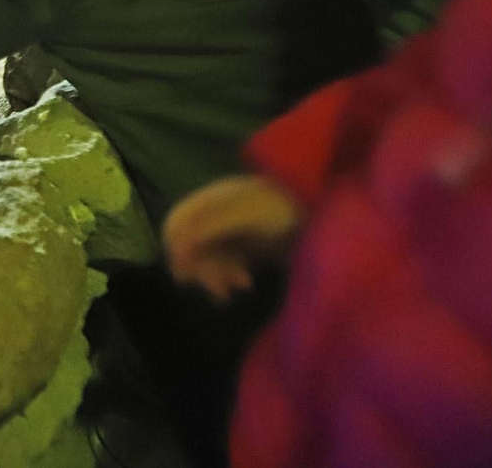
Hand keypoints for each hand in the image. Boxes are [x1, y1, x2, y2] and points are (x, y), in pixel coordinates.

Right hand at [162, 175, 301, 303]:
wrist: (316, 206)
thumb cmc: (277, 206)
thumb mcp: (240, 215)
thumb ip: (206, 229)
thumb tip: (176, 251)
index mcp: (207, 201)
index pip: (175, 226)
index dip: (175, 250)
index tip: (187, 274)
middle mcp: (213, 216)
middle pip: (190, 247)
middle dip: (202, 269)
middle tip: (220, 289)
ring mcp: (230, 232)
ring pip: (208, 259)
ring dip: (218, 275)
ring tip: (243, 284)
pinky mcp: (246, 247)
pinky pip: (227, 265)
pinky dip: (231, 276)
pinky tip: (246, 282)